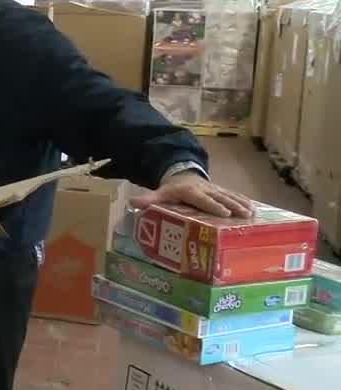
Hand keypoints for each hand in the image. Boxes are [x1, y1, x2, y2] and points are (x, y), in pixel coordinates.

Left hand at [130, 171, 254, 218]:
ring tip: (252, 213)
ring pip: (230, 196)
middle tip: (244, 215)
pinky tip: (255, 209)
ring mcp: (216, 189)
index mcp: (190, 192)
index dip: (213, 205)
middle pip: (221, 198)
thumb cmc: (172, 190)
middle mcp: (206, 190)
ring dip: (241, 204)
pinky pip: (235, 195)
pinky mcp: (222, 191)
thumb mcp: (160, 193)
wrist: (182, 174)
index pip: (203, 199)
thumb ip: (149, 199)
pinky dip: (245, 201)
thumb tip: (133, 203)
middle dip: (232, 206)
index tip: (224, 213)